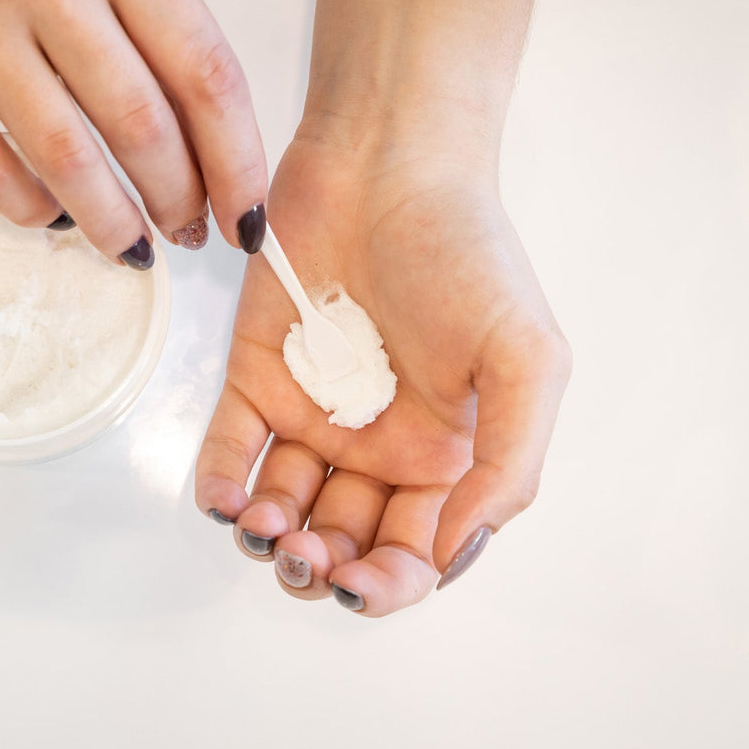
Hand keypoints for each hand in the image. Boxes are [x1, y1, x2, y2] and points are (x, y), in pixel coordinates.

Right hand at [0, 0, 267, 262]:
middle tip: (184, 231)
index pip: (204, 70)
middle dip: (176, 199)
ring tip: (128, 245)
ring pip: (64, 157)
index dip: (236, 160)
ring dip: (108, 221)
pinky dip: (29, 207)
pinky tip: (50, 213)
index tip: (244, 213)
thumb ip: (156, 32)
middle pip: (139, 122)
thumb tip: (207, 159)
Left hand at [195, 134, 570, 615]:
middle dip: (320, 567)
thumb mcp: (526, 359)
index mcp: (444, 455)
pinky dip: (222, 483)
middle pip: (341, 540)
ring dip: (268, 536)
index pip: (411, 552)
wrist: (388, 163)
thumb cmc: (468, 251)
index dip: (385, 585)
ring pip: (282, 505)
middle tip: (303, 555)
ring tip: (266, 525)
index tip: (358, 583)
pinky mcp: (256, 377)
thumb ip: (508, 464)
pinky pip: (232, 448)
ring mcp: (313, 414)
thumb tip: (451, 552)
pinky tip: (226, 498)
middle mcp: (376, 447)